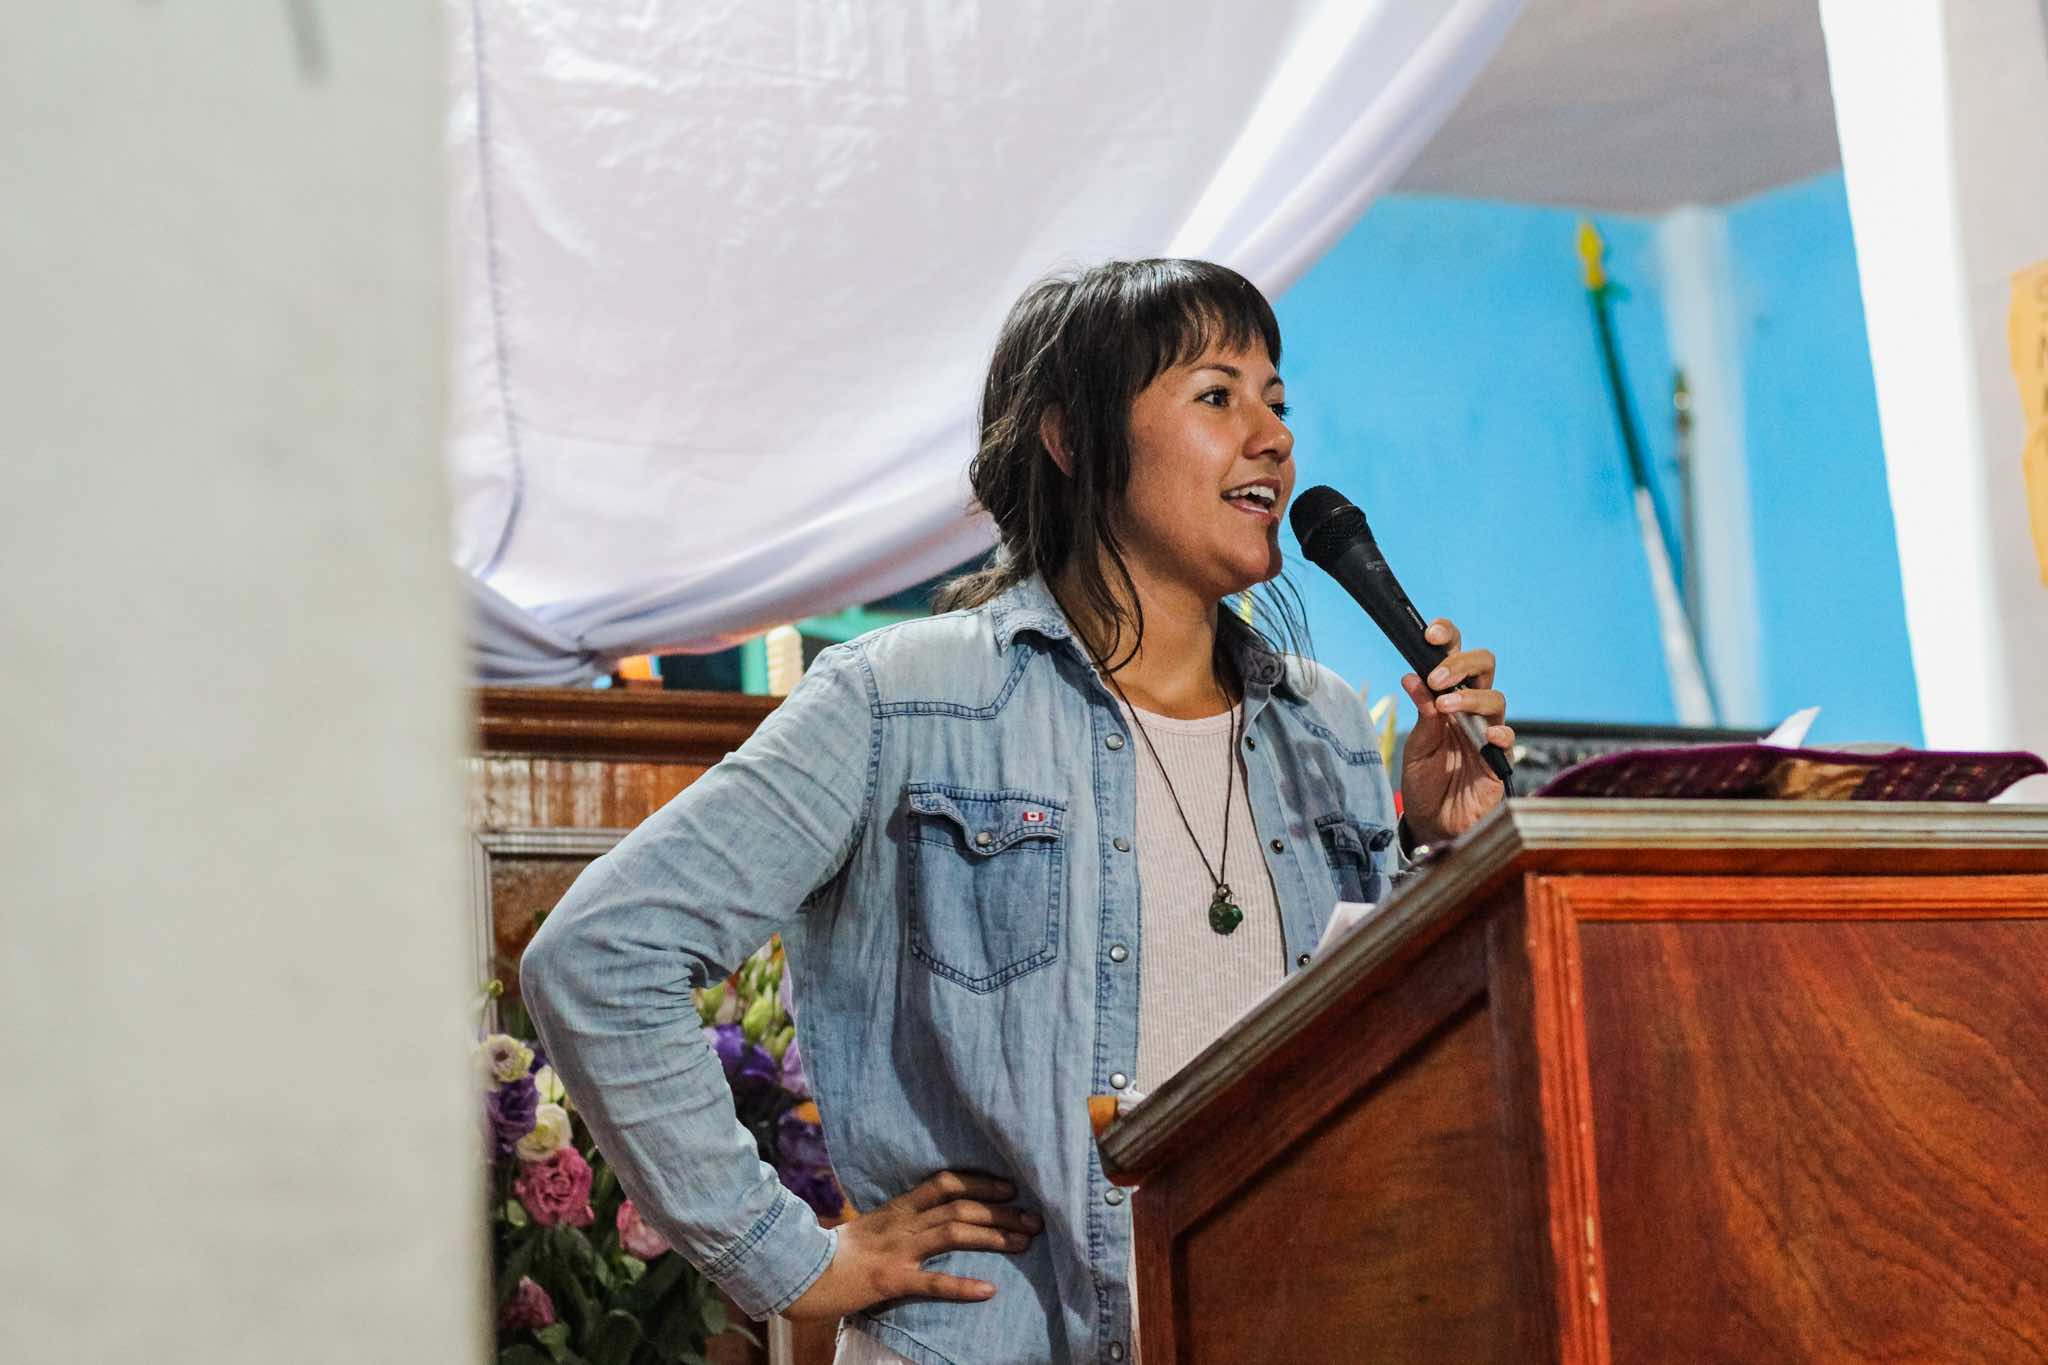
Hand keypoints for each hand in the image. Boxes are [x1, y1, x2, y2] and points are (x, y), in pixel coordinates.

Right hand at [782, 1170, 1040, 1321]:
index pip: (946, 1182)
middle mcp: (902, 1223)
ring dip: (993, 1236)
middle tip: (1035, 1217)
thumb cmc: (837, 1254)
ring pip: (953, 1233)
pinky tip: (988, 1290)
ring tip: (1026, 1242)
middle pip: (960, 1206)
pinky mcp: (891, 1281)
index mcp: (898, 1208)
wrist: (801, 1275)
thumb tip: (933, 1214)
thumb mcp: (871, 1226)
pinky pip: (932, 1283)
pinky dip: (962, 1286)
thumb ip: (901, 1218)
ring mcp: (898, 1251)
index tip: (1011, 1185)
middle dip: (1001, 1211)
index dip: (981, 1180)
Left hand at [1398, 619, 1512, 844]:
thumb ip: (1420, 714)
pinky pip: (1507, 740)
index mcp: (1448, 698)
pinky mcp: (1499, 761)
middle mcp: (1472, 710)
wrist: (1432, 822)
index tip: (1431, 635)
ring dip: (1471, 697)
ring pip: (1496, 699)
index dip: (1449, 639)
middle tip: (1438, 676)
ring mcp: (1488, 732)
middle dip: (1462, 662)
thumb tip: (1410, 677)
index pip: (1455, 657)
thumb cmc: (1425, 781)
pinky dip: (1499, 734)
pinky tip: (1485, 736)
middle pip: (1484, 666)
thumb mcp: (1416, 745)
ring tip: (1444, 706)